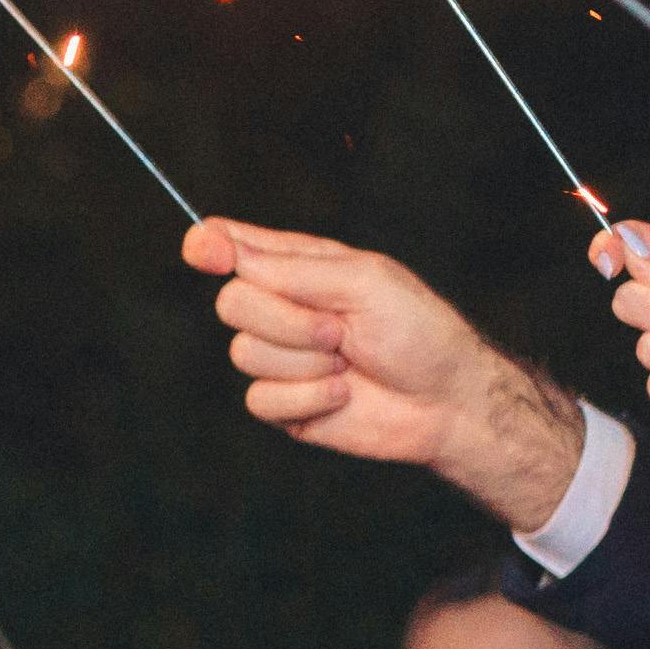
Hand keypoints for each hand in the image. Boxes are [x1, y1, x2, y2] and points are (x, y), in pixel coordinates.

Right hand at [191, 217, 586, 526]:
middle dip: (286, 320)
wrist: (446, 401)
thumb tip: (223, 248)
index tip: (204, 250)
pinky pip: (259, 399)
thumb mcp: (363, 281)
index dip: (208, 245)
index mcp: (298, 267)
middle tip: (338, 329)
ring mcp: (278, 357)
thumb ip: (291, 268)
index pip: (231, 245)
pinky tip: (342, 395)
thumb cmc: (419, 331)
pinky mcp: (281, 403)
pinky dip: (308, 398)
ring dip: (307, 363)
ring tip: (348, 361)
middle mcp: (281, 308)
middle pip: (231, 303)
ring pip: (244, 354)